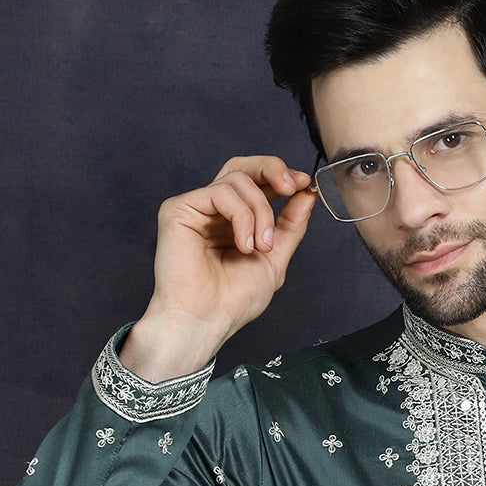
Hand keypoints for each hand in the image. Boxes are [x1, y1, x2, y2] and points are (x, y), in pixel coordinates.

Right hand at [122, 156, 317, 381]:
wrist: (208, 319)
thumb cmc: (234, 299)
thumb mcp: (275, 258)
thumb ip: (290, 225)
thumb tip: (306, 193)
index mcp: (235, 219)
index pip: (256, 181)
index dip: (280, 175)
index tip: (302, 184)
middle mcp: (214, 209)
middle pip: (242, 166)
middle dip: (272, 168)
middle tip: (291, 186)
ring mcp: (196, 207)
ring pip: (237, 180)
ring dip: (260, 212)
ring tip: (259, 247)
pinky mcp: (179, 208)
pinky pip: (220, 193)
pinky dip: (241, 217)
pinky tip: (243, 245)